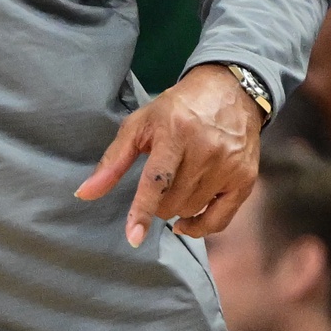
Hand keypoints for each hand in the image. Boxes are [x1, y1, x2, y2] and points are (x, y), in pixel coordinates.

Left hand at [75, 64, 263, 246]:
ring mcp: (229, 167)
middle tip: (157, 184)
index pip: (156, 180)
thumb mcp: (139, 126)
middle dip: (156, 203)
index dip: (142, 210)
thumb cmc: (175, 110)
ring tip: (175, 186)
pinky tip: (186, 221)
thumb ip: (112, 162)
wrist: (229, 93)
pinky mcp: (245, 179)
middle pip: (172, 201)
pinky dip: (200, 226)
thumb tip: (84, 194)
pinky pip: (220, 220)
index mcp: (175, 134)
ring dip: (176, 208)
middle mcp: (206, 151)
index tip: (133, 237)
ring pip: (192, 210)